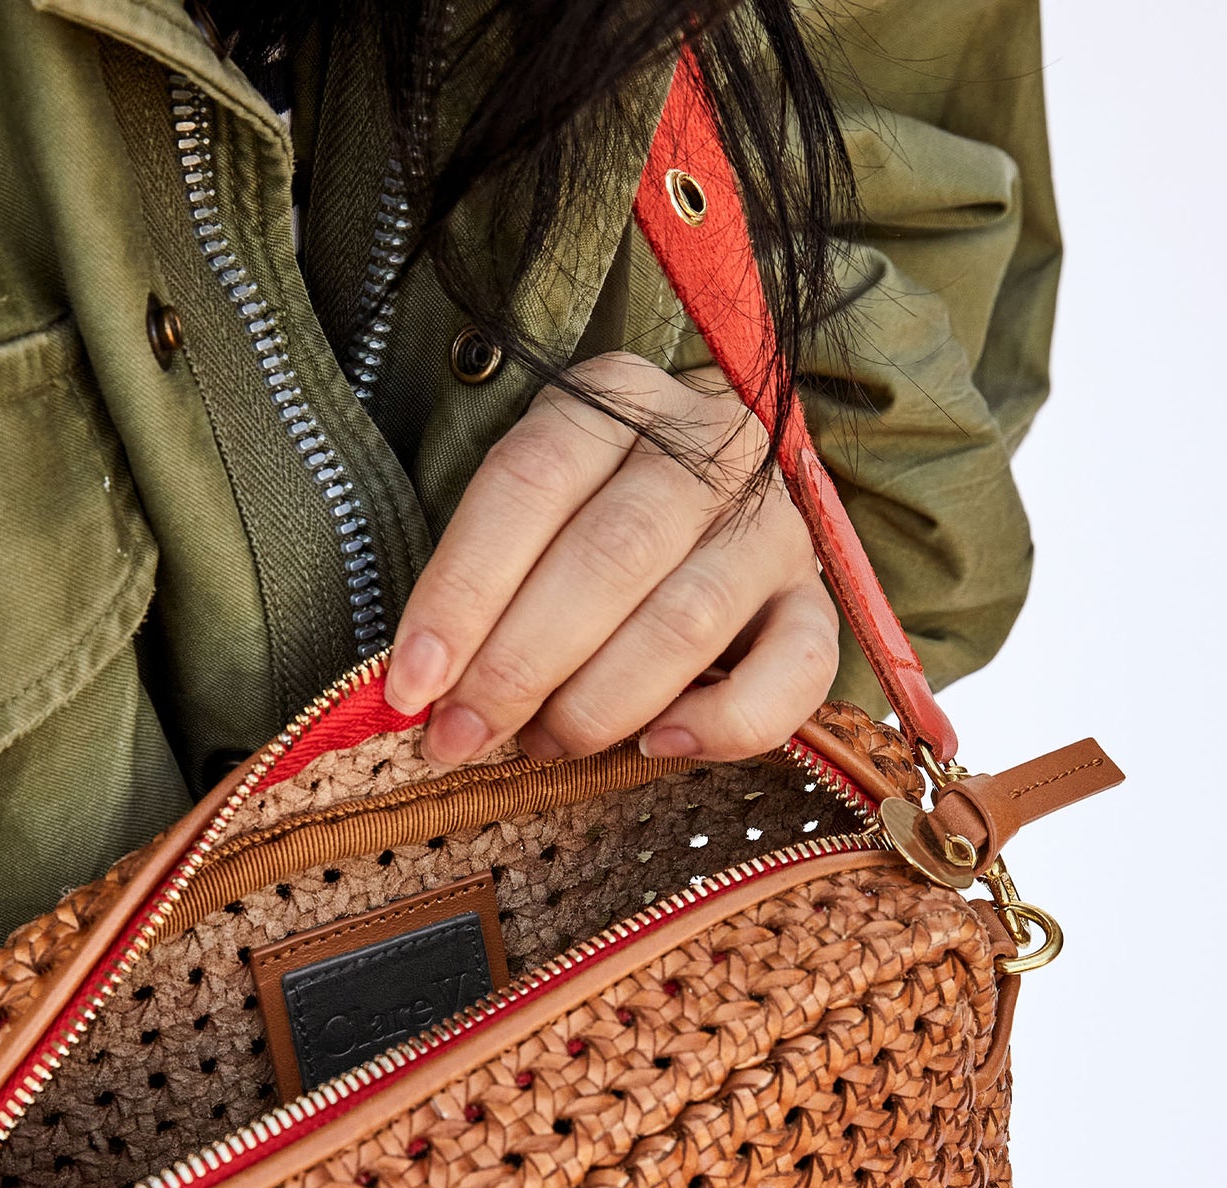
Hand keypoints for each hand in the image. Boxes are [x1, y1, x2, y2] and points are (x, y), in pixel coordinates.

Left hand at [386, 353, 837, 763]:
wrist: (709, 522)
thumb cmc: (583, 530)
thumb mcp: (526, 519)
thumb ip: (480, 587)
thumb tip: (419, 694)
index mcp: (614, 401)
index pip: (529, 481)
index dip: (462, 592)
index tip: (411, 686)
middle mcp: (708, 446)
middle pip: (609, 554)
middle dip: (520, 664)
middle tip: (464, 736)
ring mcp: (773, 524)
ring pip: (687, 619)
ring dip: (598, 703)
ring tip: (543, 744)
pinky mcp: (816, 602)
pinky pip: (793, 671)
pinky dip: (722, 723)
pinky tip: (659, 746)